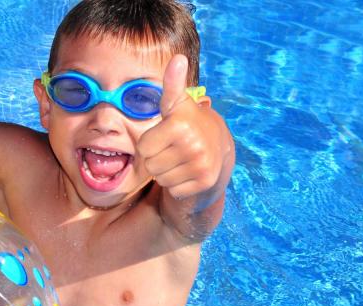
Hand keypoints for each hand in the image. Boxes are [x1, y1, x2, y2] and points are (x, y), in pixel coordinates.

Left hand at [136, 54, 230, 201]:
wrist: (219, 150)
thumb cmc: (188, 125)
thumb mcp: (178, 105)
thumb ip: (172, 86)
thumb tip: (178, 59)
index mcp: (181, 125)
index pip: (142, 147)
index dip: (150, 143)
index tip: (165, 137)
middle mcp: (193, 145)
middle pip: (150, 165)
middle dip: (157, 159)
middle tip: (172, 150)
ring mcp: (201, 165)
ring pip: (161, 179)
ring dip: (166, 173)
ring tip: (179, 161)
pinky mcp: (204, 182)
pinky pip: (174, 190)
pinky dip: (177, 185)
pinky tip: (187, 173)